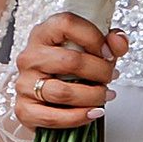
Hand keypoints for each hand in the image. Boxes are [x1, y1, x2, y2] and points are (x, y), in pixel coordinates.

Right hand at [13, 9, 127, 137]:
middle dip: (99, 71)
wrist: (47, 98)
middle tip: (110, 76)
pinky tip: (93, 113)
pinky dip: (78, 117)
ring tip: (105, 95)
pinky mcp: (24, 110)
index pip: (67, 23)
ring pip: (63, 92)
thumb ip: (111, 42)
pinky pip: (53, 117)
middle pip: (70, 61)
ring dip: (92, 96)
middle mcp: (30, 57)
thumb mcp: (93, 50)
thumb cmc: (70, 70)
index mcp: (44, 34)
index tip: (108, 52)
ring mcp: (24, 84)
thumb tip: (117, 42)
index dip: (93, 37)